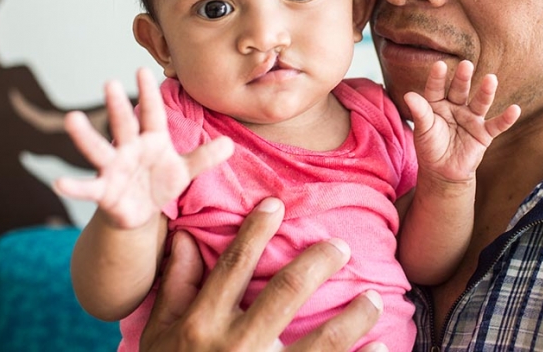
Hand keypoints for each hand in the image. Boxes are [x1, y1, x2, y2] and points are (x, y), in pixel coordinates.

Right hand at [54, 67, 233, 227]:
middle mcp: (130, 148)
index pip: (152, 113)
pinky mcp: (104, 192)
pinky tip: (60, 182)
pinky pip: (87, 188)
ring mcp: (114, 168)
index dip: (149, 94)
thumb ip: (205, 157)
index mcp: (152, 139)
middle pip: (125, 125)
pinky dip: (74, 186)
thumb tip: (230, 144)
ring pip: (98, 150)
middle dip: (118, 107)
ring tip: (72, 118)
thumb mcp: (185, 170)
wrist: (140, 211)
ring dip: (86, 136)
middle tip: (110, 83)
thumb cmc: (160, 182)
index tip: (143, 70)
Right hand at [141, 198, 386, 351]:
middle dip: (318, 263)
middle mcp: (235, 347)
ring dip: (354, 317)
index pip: (234, 266)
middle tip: (341, 247)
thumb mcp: (159, 334)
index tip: (276, 204)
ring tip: (374, 298)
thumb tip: (184, 235)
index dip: (255, 231)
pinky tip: (382, 347)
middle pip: (286, 292)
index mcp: (203, 325)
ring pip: (321, 342)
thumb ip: (176, 286)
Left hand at [404, 60, 520, 183]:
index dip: (437, 78)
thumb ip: (419, 113)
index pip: (436, 89)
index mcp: (437, 104)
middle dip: (463, 78)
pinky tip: (515, 109)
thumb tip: (408, 95)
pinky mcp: (484, 133)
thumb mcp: (423, 130)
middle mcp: (456, 107)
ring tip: (491, 79)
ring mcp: (471, 119)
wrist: (443, 171)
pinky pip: (497, 125)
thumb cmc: (430, 146)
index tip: (439, 65)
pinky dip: (506, 119)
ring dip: (486, 92)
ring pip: (480, 103)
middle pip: (460, 90)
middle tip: (466, 64)